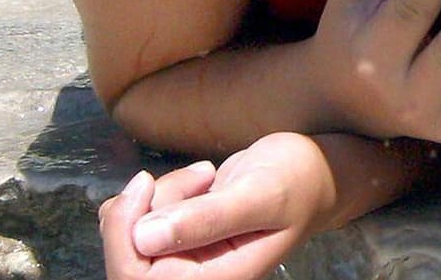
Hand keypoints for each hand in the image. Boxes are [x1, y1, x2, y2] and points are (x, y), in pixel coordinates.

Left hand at [99, 133, 328, 279]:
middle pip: (129, 256)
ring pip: (131, 233)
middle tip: (198, 175)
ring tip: (206, 176)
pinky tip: (194, 182)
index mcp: (218, 279)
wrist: (316, 171)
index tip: (144, 183)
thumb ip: (209, 217)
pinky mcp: (178, 238)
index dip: (125, 235)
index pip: (140, 277)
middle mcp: (196, 276)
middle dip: (148, 207)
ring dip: (158, 194)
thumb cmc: (299, 181)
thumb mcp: (261, 194)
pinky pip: (137, 222)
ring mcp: (186, 258)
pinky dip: (154, 193)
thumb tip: (145, 237)